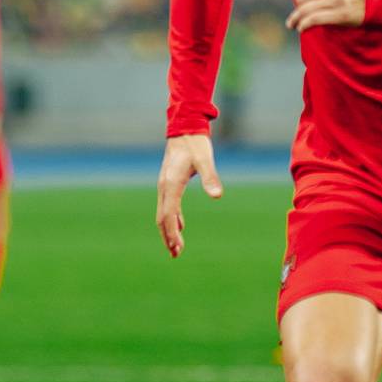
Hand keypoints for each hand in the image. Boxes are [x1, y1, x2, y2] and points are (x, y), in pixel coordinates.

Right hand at [156, 133, 222, 258]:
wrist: (185, 127)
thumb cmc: (196, 144)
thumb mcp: (205, 160)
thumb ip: (211, 178)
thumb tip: (218, 196)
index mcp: (171, 184)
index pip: (169, 215)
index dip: (171, 233)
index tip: (176, 248)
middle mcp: (164, 186)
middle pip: (163, 217)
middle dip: (168, 236)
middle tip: (176, 254)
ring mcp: (165, 185)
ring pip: (164, 213)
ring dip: (169, 230)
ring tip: (176, 247)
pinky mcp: (169, 182)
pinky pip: (169, 205)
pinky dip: (173, 218)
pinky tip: (180, 226)